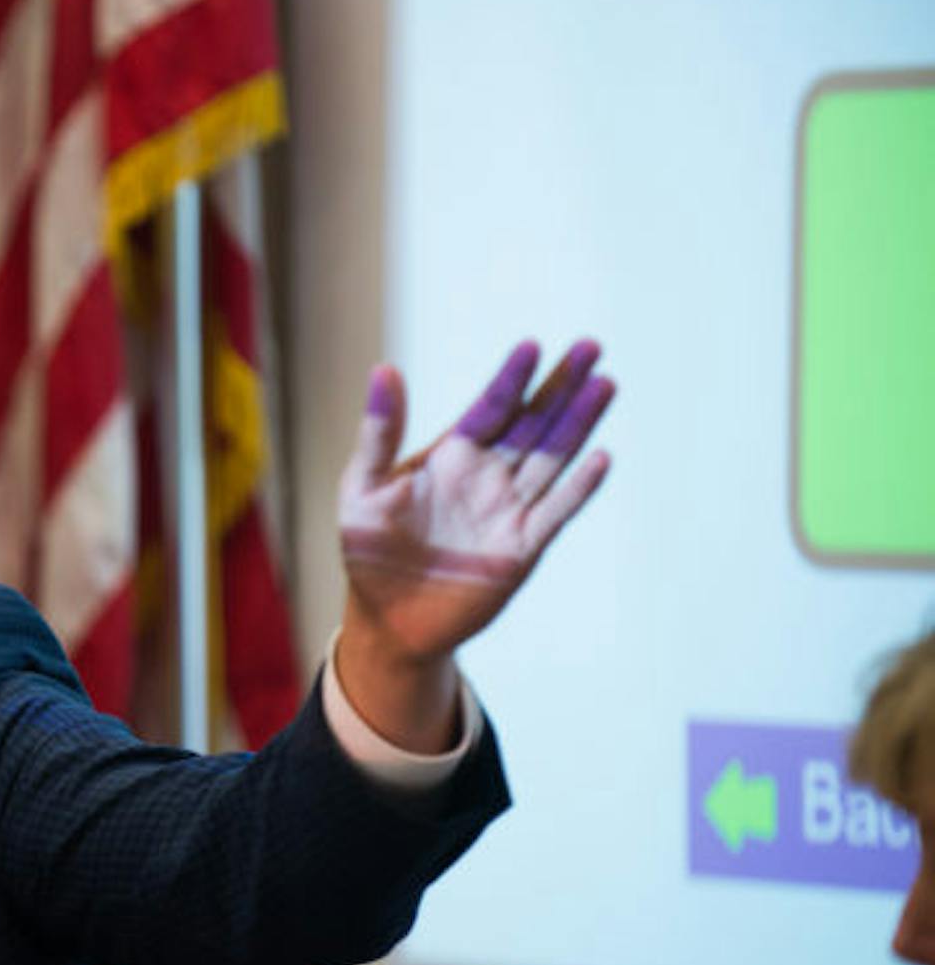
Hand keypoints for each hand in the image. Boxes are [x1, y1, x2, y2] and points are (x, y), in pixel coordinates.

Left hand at [334, 339, 613, 747]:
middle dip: (560, 386)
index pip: (490, 406)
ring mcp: (508, 511)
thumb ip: (378, 433)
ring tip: (605, 384)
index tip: (530, 346)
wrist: (387, 618)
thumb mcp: (361, 488)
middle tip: (590, 346)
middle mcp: (487, 476)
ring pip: (551, 459)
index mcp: (452, 455)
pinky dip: (577, 488)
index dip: (511, 378)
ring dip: (577, 424)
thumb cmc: (368, 550)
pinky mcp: (521, 549)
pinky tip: (601, 458)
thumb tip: (383, 369)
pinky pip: (554, 513)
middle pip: (532, 423)